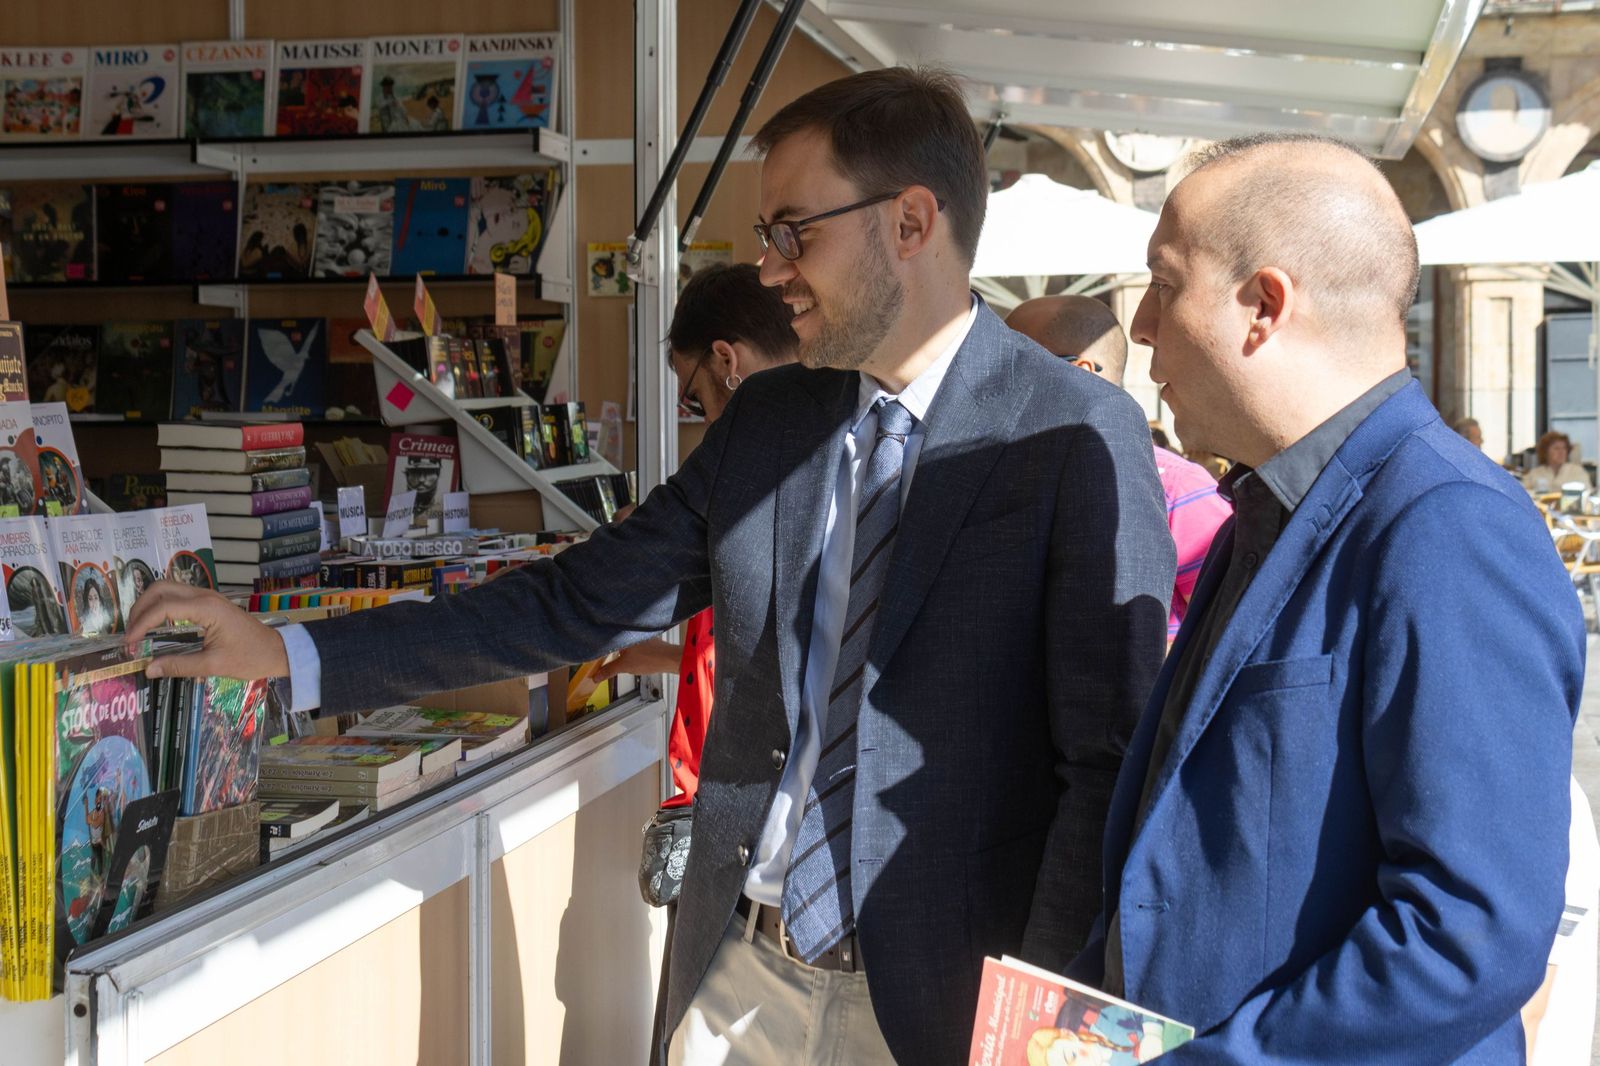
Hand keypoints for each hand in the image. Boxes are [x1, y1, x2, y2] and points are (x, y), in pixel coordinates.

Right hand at [124, 580, 289, 679]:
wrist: (277, 650)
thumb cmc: (250, 657)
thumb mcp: (214, 665)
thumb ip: (179, 666)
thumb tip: (148, 669)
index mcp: (206, 607)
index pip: (163, 608)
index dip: (141, 624)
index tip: (129, 643)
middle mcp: (205, 596)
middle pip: (160, 588)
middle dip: (139, 608)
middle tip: (130, 634)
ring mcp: (207, 596)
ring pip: (167, 589)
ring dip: (148, 605)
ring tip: (138, 630)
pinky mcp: (209, 602)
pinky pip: (178, 596)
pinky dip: (160, 606)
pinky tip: (155, 626)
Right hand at [592, 638, 680, 681]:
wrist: (670, 659)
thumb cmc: (650, 658)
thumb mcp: (624, 666)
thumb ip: (608, 671)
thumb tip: (595, 676)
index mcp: (623, 633)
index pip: (606, 636)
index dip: (597, 644)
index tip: (590, 650)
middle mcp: (630, 630)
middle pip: (614, 638)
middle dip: (607, 645)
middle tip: (598, 655)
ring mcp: (640, 634)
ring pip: (624, 640)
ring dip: (618, 647)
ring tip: (611, 655)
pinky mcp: (647, 639)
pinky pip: (632, 642)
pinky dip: (627, 648)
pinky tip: (627, 655)